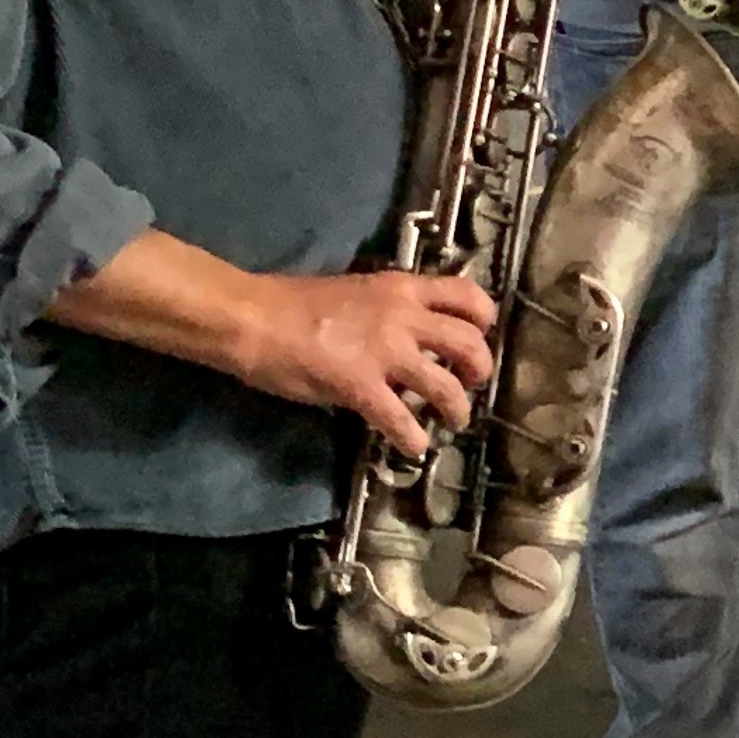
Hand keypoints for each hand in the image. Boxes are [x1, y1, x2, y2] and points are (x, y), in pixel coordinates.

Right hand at [235, 268, 497, 455]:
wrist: (255, 318)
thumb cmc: (295, 302)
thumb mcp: (359, 290)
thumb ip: (391, 309)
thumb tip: (410, 330)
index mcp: (403, 289)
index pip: (467, 296)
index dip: (483, 320)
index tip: (479, 336)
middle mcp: (404, 318)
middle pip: (469, 344)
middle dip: (479, 369)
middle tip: (471, 383)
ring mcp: (385, 354)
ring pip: (445, 386)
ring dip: (457, 409)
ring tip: (455, 421)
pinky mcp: (362, 387)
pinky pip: (401, 420)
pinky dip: (413, 440)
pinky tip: (414, 448)